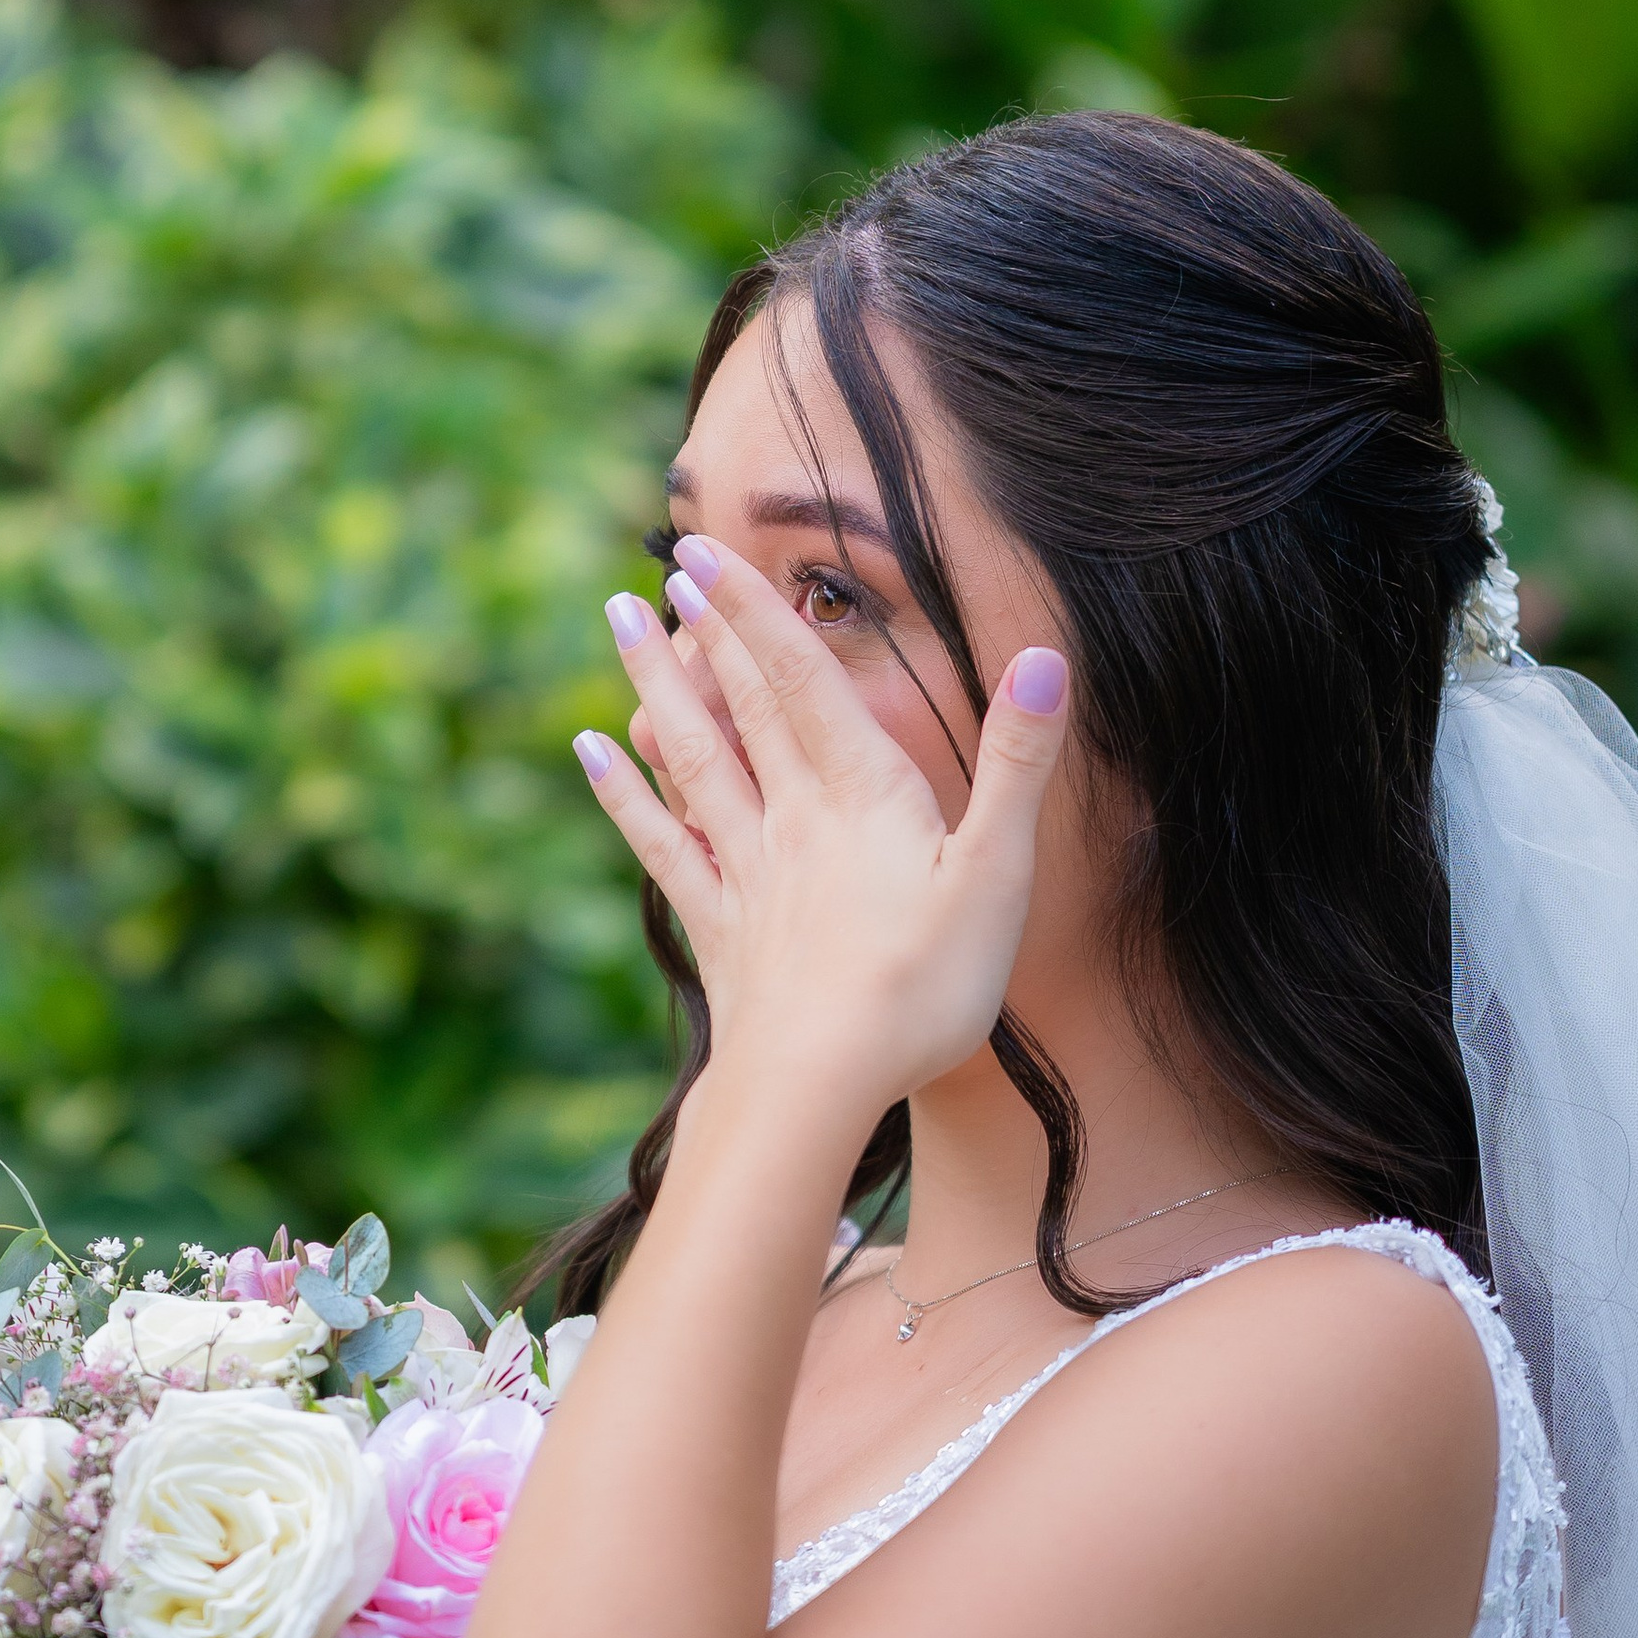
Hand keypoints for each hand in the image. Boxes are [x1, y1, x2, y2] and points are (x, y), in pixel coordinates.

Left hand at [578, 532, 1069, 1127]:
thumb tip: (1046, 657)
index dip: (756, 612)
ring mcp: (744, 871)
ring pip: (692, 758)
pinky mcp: (718, 927)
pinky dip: (623, 794)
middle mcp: (790, 817)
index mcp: (859, 794)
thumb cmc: (923, 986)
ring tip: (621, 623)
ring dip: (655, 686)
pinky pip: (660, 845)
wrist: (819, 1085)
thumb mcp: (997, 873)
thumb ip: (1016, 763)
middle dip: (706, 631)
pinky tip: (591, 753)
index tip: (708, 552)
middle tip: (665, 565)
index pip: (799, 679)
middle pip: (740, 705)